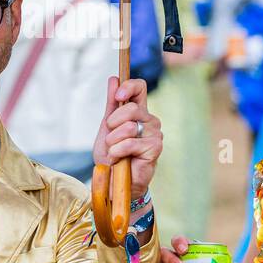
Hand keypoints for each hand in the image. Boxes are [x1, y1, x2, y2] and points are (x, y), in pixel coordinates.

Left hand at [92, 76, 161, 198]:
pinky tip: (119, 159)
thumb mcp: (107, 127)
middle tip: (110, 139)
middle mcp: (149, 120)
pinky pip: (130, 143)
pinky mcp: (155, 147)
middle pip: (131, 107)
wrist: (114, 182)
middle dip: (113, 124)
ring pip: (129, 126)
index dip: (129, 87)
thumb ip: (111, 105)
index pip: (140, 87)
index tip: (117, 96)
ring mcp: (154, 133)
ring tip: (115, 152)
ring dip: (113, 141)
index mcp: (138, 112)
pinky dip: (117, 152)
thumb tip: (114, 79)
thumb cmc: (112, 156)